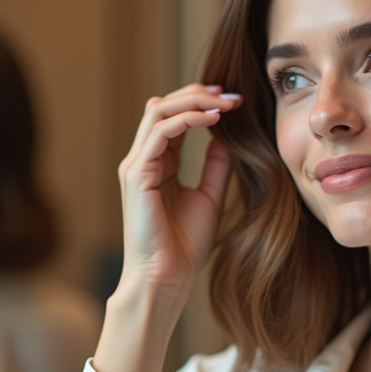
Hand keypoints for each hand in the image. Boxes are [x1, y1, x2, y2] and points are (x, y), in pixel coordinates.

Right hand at [93, 84, 240, 371]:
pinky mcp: (137, 175)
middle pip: (162, 106)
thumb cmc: (184, 246)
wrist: (167, 278)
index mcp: (158, 164)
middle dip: (197, 94)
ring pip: (158, 111)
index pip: (174, 118)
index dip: (202, 103)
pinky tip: (213, 119)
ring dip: (193, 101)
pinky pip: (160, 133)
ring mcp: (136, 165)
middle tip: (230, 93)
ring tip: (224, 102)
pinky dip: (187, 120)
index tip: (234, 100)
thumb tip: (226, 137)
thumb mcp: (209, 197)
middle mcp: (143, 160)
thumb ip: (215, 167)